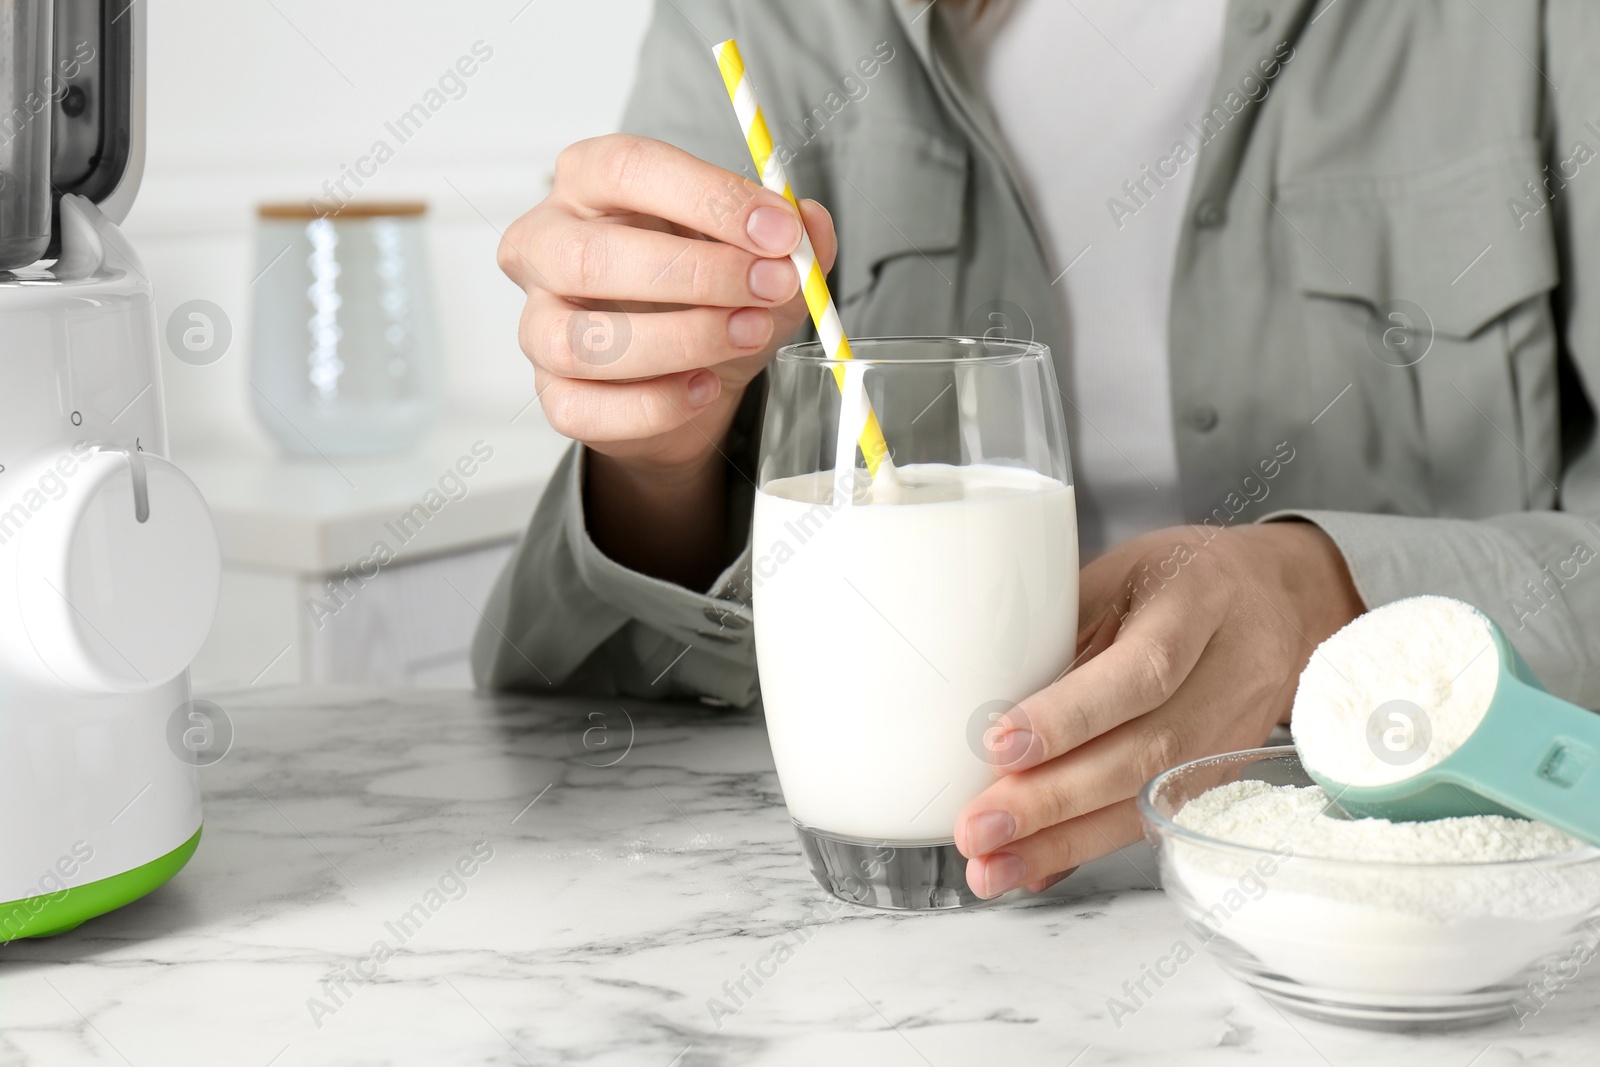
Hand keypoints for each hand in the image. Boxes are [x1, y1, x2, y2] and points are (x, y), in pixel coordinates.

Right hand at [498, 134, 836, 472]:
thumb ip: (790, 240)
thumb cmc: (708, 299)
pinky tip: (703, 388)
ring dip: (681, 339)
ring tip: (749, 335)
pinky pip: (587, 408)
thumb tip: (811, 225)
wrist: (691, 386)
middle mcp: (546, 247)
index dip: (707, 197)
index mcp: (589, 184)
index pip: (628, 169)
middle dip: (696, 273)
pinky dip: (656, 404)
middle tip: (772, 285)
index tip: (779, 230)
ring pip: (582, 340)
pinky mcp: (554, 396)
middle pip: (592, 255)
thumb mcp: (759, 260)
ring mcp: (538, 325)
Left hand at [954, 522, 1364, 897]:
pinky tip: (1035, 866)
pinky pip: (1155, 818)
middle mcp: (1233, 670)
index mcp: (1199, 599)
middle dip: (1053, 799)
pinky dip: (1088, 846)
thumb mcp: (1118, 573)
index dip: (1071, 715)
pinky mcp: (1227, 774)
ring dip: (1064, 840)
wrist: (1281, 598)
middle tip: (979, 827)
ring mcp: (1238, 731)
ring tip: (993, 866)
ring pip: (1152, 799)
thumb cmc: (1180, 578)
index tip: (1000, 746)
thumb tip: (980, 712)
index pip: (1142, 669)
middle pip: (1147, 750)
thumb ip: (1062, 632)